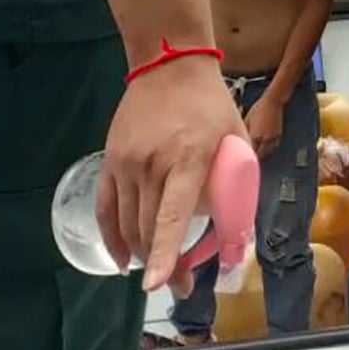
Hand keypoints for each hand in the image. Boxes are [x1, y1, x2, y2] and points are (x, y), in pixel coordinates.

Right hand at [98, 56, 246, 293]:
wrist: (169, 64)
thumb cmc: (210, 104)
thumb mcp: (237, 137)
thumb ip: (240, 182)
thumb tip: (243, 229)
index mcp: (187, 158)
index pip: (170, 215)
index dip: (166, 253)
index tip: (160, 285)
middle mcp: (151, 163)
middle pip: (148, 229)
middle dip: (163, 265)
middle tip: (180, 285)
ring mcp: (125, 162)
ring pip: (127, 224)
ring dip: (142, 254)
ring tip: (160, 271)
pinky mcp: (110, 160)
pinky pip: (105, 209)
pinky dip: (112, 238)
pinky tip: (125, 259)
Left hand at [242, 94, 283, 156]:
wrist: (273, 103)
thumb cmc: (258, 109)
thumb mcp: (246, 119)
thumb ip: (243, 131)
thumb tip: (239, 139)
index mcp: (255, 135)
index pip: (249, 151)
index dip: (245, 155)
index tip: (241, 157)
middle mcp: (264, 139)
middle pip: (258, 154)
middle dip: (253, 156)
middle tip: (248, 157)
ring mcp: (272, 138)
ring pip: (266, 152)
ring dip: (261, 154)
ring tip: (256, 154)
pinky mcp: (278, 136)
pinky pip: (272, 147)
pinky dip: (268, 150)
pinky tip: (264, 149)